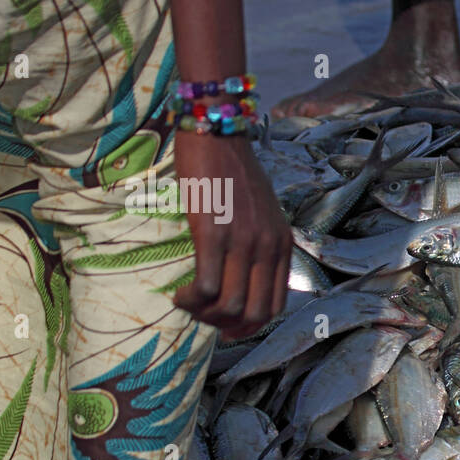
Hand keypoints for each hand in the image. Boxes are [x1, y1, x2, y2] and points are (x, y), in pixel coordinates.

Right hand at [172, 130, 290, 340]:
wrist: (218, 133)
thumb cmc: (234, 171)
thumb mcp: (263, 211)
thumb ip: (261, 242)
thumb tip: (245, 275)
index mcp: (282, 245)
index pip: (276, 305)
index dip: (251, 325)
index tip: (228, 326)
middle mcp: (268, 247)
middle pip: (254, 313)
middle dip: (226, 326)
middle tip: (203, 317)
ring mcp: (243, 242)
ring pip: (229, 305)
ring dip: (204, 315)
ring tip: (186, 303)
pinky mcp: (213, 234)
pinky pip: (206, 287)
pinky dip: (190, 300)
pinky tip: (177, 294)